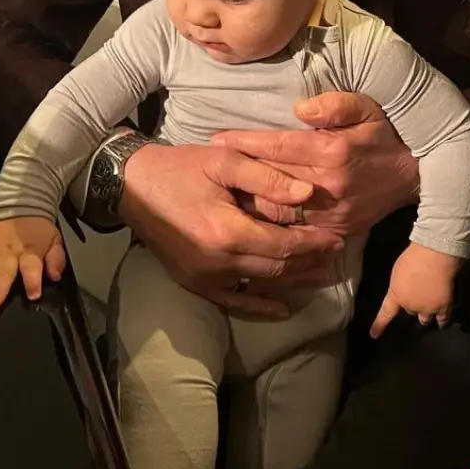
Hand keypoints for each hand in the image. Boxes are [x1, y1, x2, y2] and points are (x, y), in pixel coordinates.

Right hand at [0, 216, 65, 309]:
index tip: (33, 295)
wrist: (21, 206)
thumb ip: (56, 259)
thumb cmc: (37, 230)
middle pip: (3, 272)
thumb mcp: (54, 240)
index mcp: (29, 252)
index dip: (33, 281)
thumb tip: (55, 276)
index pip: (32, 268)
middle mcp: (8, 254)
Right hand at [120, 141, 343, 318]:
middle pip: (277, 268)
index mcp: (227, 231)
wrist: (133, 186)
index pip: (284, 245)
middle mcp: (217, 263)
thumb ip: (267, 177)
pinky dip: (261, 306)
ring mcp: (204, 278)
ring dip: (295, 281)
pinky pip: (235, 302)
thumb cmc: (181, 167)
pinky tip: (283, 308)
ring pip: (262, 285)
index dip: (314, 243)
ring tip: (323, 274)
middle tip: (337, 254)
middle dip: (310, 262)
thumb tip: (307, 194)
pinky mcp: (195, 284)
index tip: (337, 238)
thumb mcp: (225, 160)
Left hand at [212, 92, 419, 236]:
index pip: (277, 145)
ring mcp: (331, 213)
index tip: (216, 139)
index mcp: (331, 151)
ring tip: (220, 191)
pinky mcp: (336, 231)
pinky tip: (250, 214)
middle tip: (207, 166)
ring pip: (278, 209)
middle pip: (270, 179)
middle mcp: (328, 185)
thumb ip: (335, 105)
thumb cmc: (384, 135)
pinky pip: (296, 228)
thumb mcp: (367, 108)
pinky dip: (272, 221)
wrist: (417, 174)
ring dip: (249, 200)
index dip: (244, 142)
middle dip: (238, 172)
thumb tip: (300, 108)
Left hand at [371, 244, 460, 337]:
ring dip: (425, 315)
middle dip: (412, 306)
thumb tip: (406, 289)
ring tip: (429, 312)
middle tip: (417, 297)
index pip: (385, 313)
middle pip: (410, 312)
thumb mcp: (398, 271)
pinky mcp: (443, 307)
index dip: (379, 325)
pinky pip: (443, 319)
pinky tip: (441, 323)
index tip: (374, 335)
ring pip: (425, 318)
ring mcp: (427, 308)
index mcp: (396, 295)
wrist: (435, 255)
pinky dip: (442, 321)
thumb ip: (400, 284)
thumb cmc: (414, 257)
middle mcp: (410, 306)